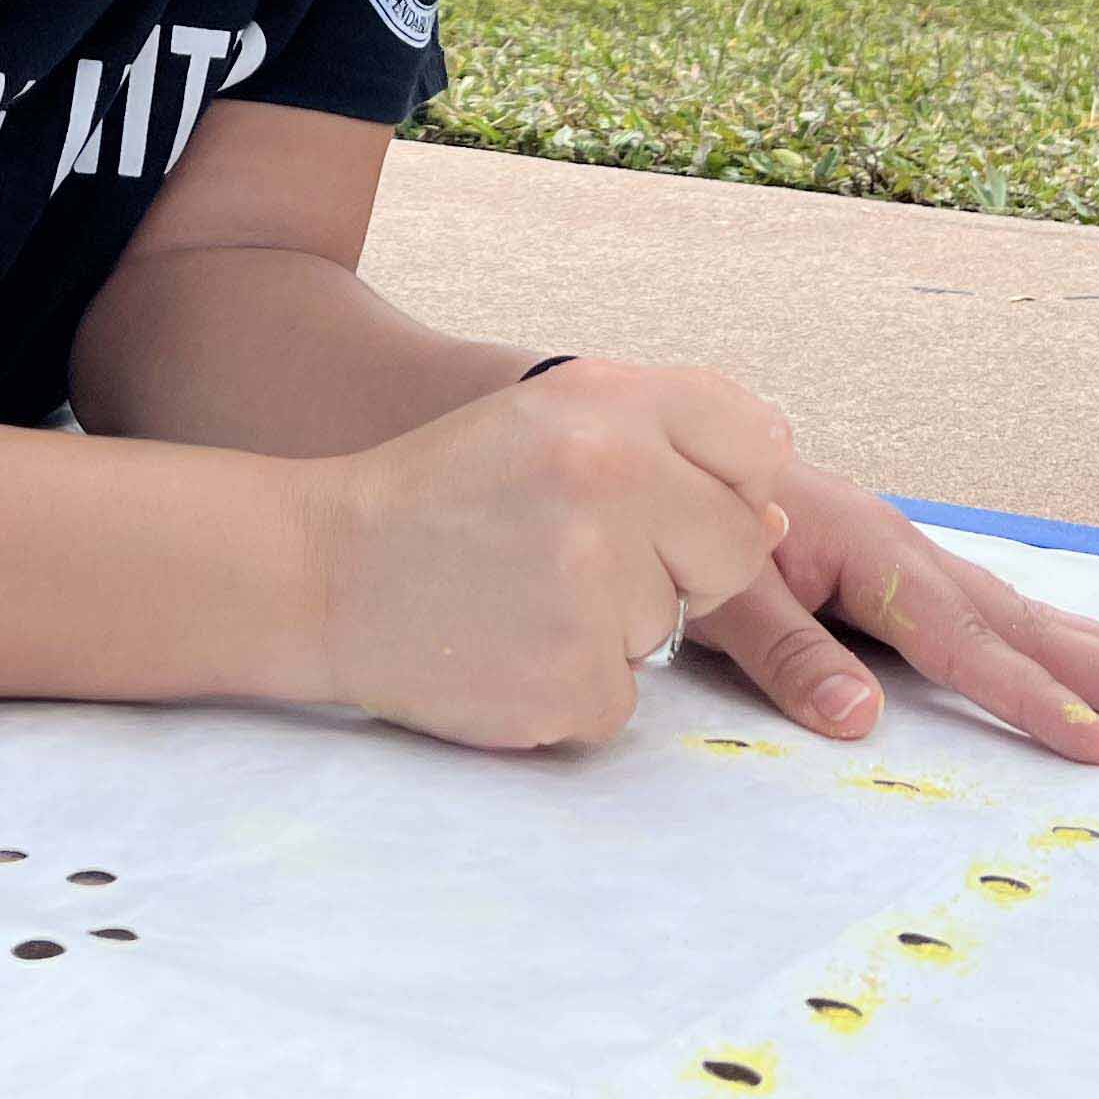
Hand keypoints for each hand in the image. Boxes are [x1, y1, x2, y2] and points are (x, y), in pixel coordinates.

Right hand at [303, 359, 799, 752]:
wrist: (322, 572)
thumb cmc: (446, 494)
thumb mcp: (549, 419)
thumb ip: (669, 441)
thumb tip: (775, 519)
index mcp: (606, 400)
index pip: (757, 442)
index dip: (720, 482)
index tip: (658, 497)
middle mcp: (609, 478)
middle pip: (734, 549)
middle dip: (672, 564)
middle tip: (567, 552)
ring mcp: (592, 586)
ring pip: (673, 627)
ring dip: (613, 626)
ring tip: (520, 592)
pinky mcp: (572, 680)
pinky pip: (626, 698)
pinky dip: (573, 685)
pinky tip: (507, 645)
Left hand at [682, 460, 1098, 766]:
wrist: (665, 449)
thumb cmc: (687, 518)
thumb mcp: (720, 593)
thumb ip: (787, 654)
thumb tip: (863, 722)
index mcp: (873, 556)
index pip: (971, 647)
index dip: (1040, 704)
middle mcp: (910, 553)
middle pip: (1033, 626)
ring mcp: (913, 558)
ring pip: (1030, 614)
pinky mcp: (902, 568)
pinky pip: (998, 609)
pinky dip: (1061, 634)